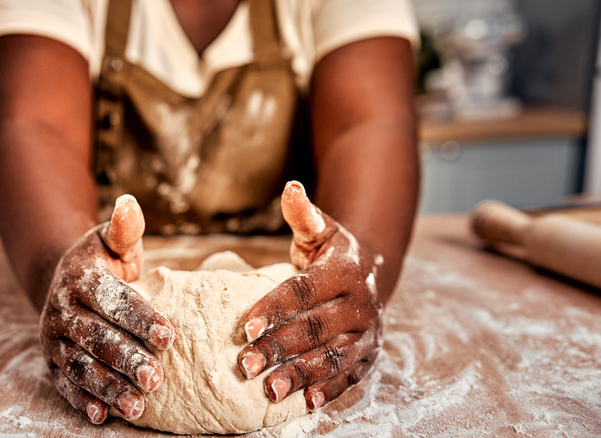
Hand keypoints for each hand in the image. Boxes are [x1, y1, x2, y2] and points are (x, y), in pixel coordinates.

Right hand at [40, 195, 174, 423]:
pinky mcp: (52, 362)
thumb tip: (129, 203)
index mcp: (80, 279)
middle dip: (126, 360)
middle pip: (96, 338)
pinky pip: (65, 385)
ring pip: (81, 366)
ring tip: (137, 406)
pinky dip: (82, 401)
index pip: (112, 300)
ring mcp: (54, 339)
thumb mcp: (112, 242)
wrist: (62, 280)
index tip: (169, 336)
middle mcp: (61, 310)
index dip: (140, 318)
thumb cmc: (101, 262)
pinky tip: (103, 416)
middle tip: (156, 379)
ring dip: (108, 387)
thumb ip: (124, 229)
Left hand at [238, 181, 383, 409]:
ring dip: (302, 374)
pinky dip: (328, 390)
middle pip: (316, 328)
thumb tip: (290, 188)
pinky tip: (305, 403)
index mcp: (345, 270)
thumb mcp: (320, 230)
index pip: (305, 290)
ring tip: (270, 390)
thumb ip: (303, 215)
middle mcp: (361, 302)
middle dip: (280, 347)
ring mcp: (367, 332)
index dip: (275, 308)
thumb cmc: (332, 252)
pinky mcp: (368, 355)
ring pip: (334, 357)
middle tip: (245, 363)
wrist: (372, 274)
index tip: (245, 325)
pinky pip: (350, 376)